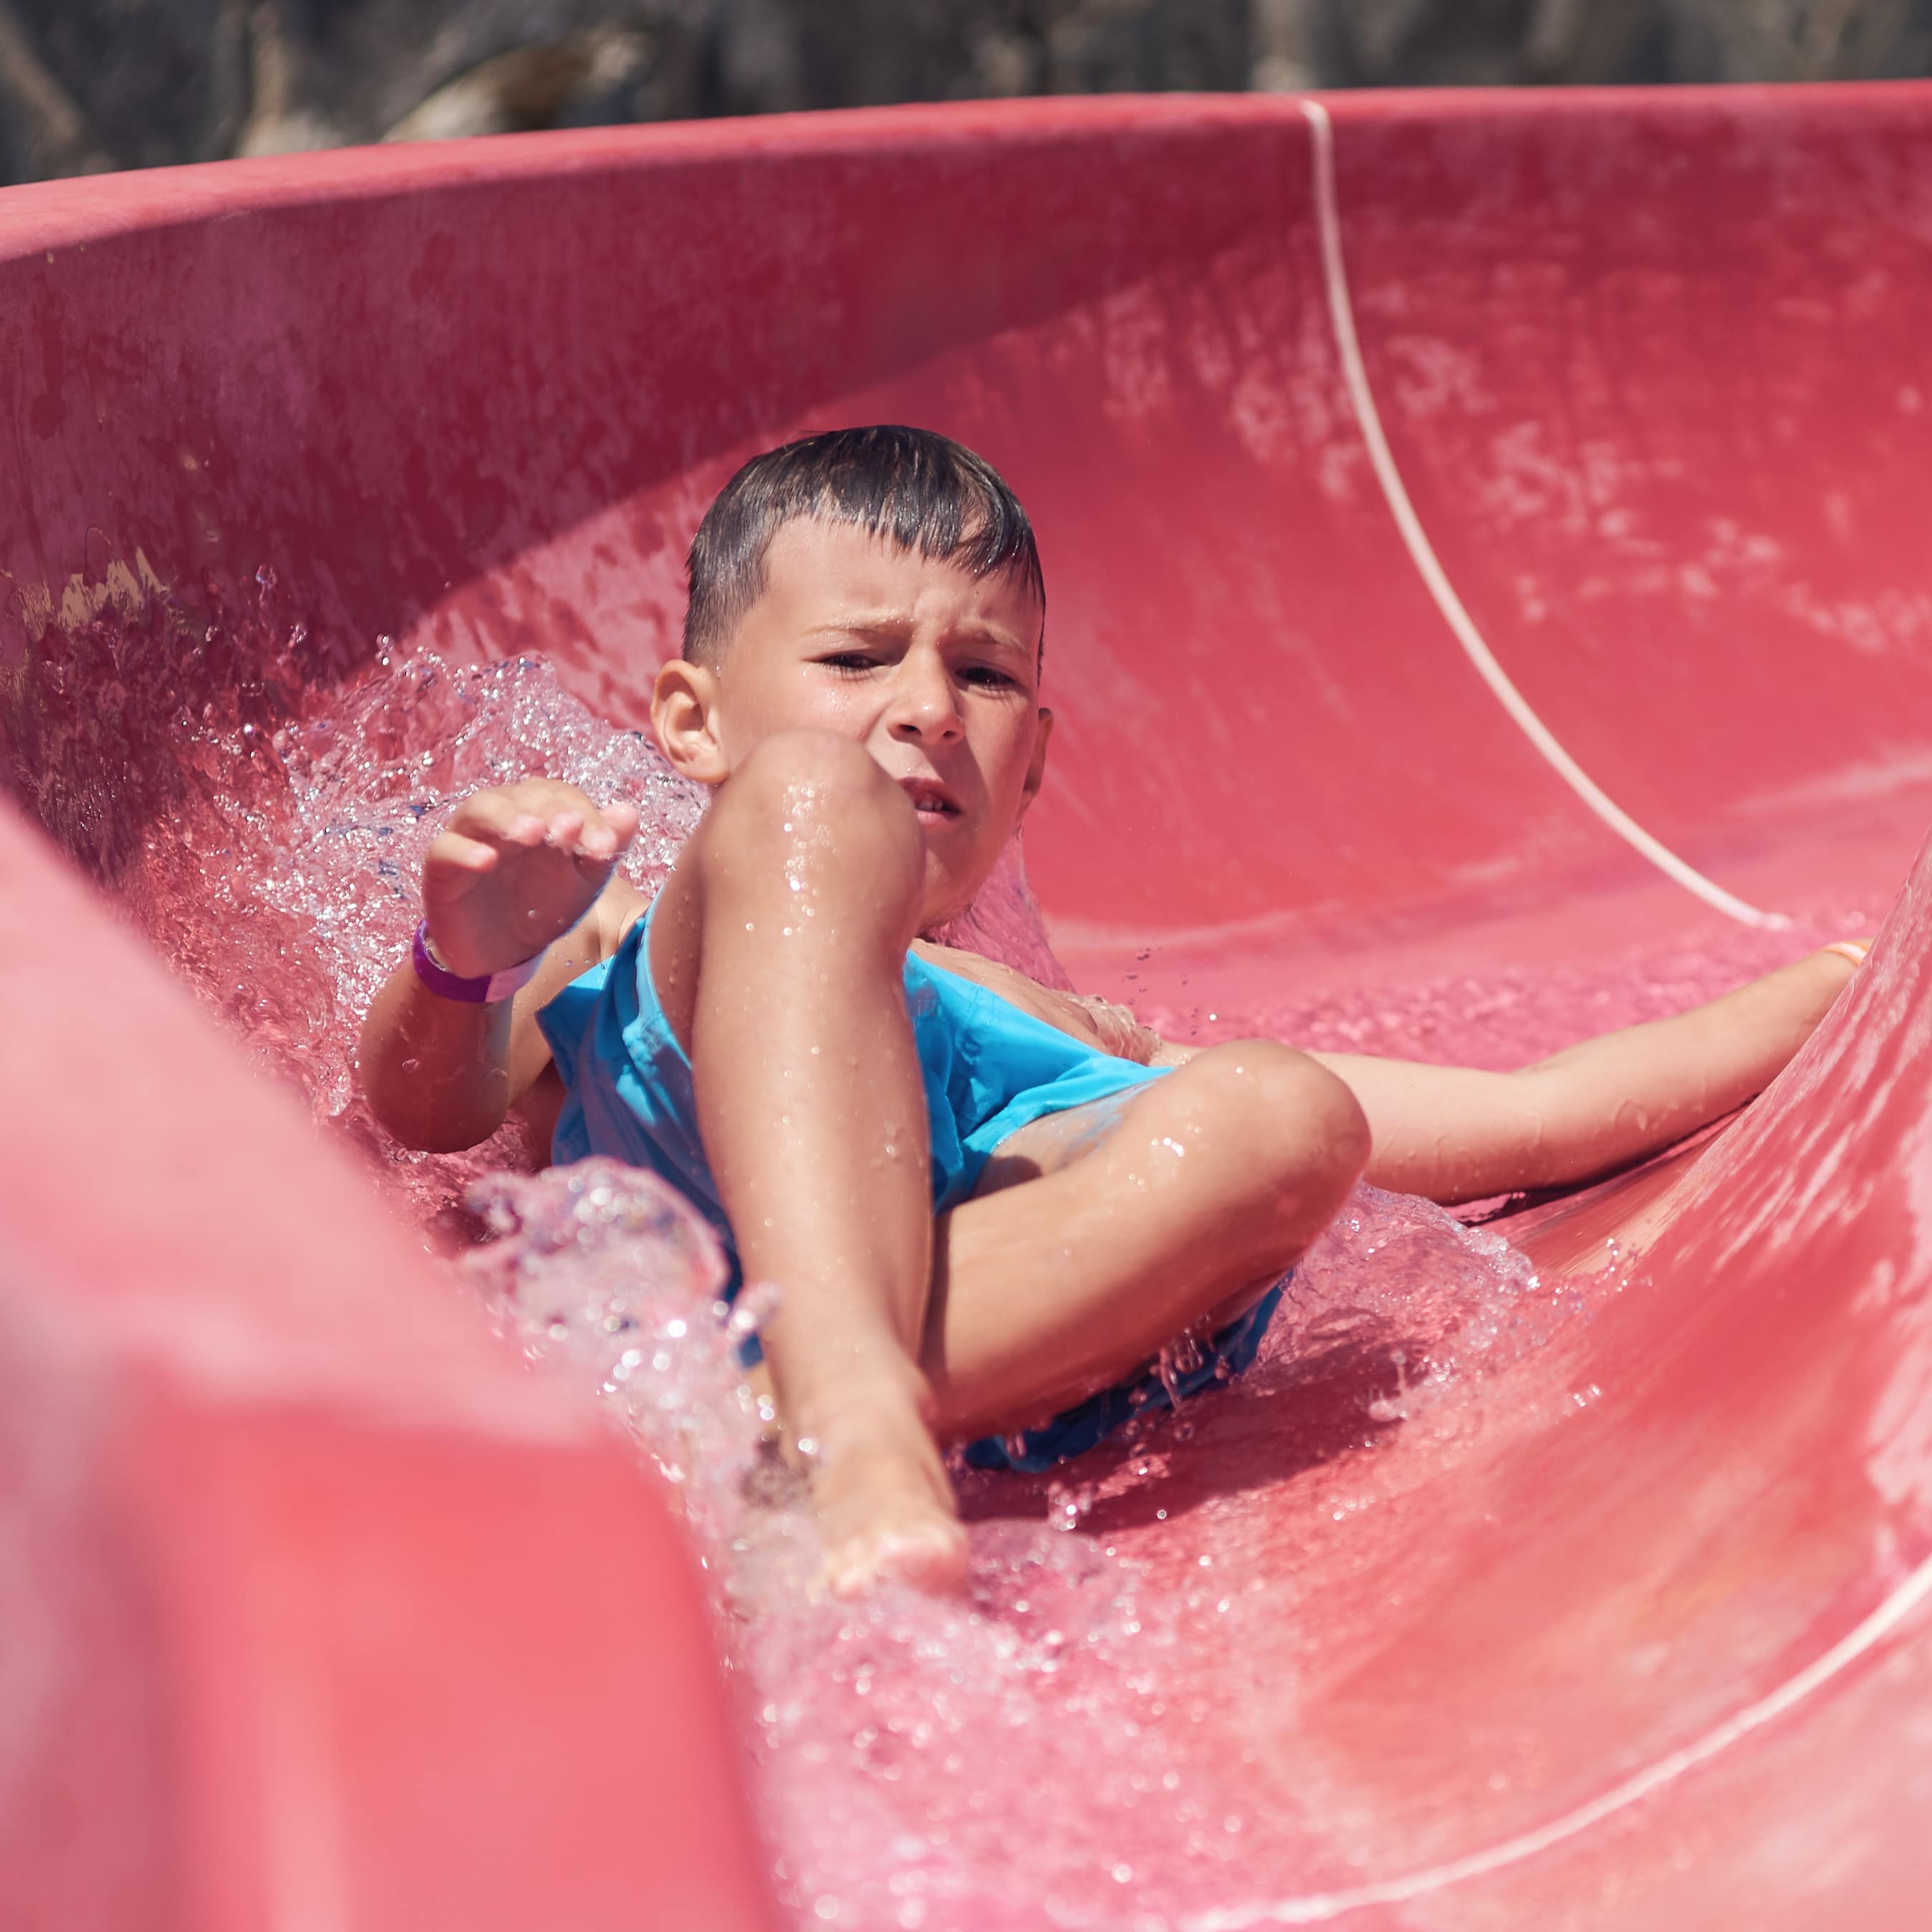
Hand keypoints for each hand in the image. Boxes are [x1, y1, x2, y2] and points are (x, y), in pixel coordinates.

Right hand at [421, 779, 639, 977]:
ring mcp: (469, 836)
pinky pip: (446, 849)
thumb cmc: (544, 904)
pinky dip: (465, 851)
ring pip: (480, 809)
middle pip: (523, 795)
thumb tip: (629, 811)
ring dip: (507, 817)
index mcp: (541, 811)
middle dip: (549, 810)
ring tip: (531, 833)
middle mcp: (503, 814)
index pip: (563, 797)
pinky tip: (486, 861)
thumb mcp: (583, 881)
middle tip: (570, 828)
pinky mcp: (441, 866)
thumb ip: (605, 847)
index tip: (606, 846)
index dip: (586, 815)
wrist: (503, 951)